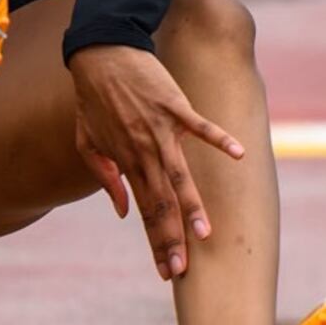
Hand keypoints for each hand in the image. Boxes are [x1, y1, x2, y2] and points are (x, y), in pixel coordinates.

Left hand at [69, 44, 243, 282]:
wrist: (100, 54)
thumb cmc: (92, 99)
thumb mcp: (87, 142)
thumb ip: (105, 177)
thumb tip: (121, 212)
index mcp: (125, 163)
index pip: (143, 213)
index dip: (155, 242)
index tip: (166, 270)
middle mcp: (143, 152)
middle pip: (162, 204)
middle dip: (171, 239)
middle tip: (182, 268)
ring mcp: (160, 131)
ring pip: (179, 176)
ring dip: (192, 206)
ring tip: (204, 234)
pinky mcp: (175, 107)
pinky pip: (200, 127)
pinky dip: (219, 139)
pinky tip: (238, 154)